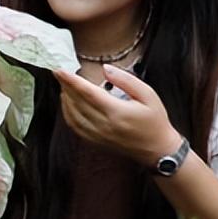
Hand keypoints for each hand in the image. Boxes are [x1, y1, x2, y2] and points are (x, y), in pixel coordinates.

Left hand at [52, 64, 182, 165]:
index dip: (71, 81)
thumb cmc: (155, 120)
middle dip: (65, 86)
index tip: (59, 70)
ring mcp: (98, 136)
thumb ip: (126, 80)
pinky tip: (68, 104)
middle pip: (77, 103)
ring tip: (64, 85)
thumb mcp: (148, 94)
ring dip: (65, 99)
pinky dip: (68, 114)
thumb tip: (105, 69)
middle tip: (60, 73)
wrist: (158, 149)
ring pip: (73, 116)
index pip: (88, 93)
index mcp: (117, 112)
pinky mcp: (96, 142)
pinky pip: (75, 127)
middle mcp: (104, 125)